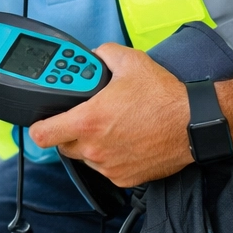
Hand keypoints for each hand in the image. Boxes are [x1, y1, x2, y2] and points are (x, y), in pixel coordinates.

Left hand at [28, 43, 192, 187]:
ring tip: (113, 128)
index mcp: (88, 121)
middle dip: (69, 132)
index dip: (39, 127)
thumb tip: (94, 55)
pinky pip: (107, 168)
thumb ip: (104, 54)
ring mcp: (108, 166)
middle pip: (63, 145)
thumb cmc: (164, 97)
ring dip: (92, 145)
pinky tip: (127, 141)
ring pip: (86, 156)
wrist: (194, 125)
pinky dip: (111, 157)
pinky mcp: (124, 178)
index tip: (44, 121)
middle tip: (86, 119)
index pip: (41, 134)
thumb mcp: (130, 62)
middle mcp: (94, 147)